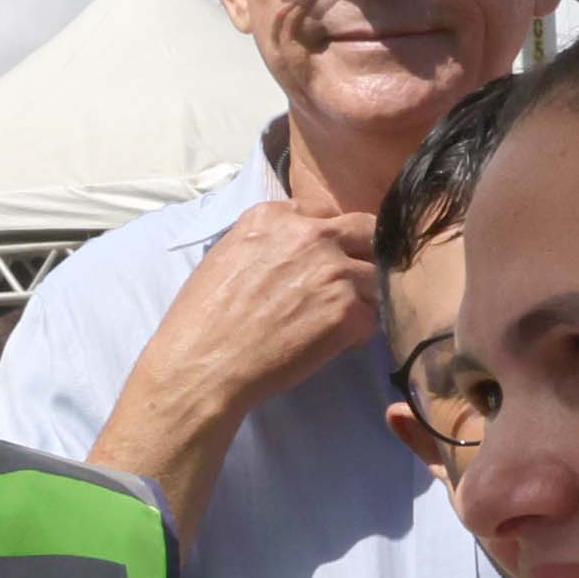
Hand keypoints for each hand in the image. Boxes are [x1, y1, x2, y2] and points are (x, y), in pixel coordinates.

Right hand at [86, 197, 379, 512]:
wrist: (204, 364)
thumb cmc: (203, 318)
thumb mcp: (227, 255)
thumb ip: (267, 240)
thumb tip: (294, 247)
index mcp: (275, 217)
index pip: (325, 212)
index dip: (327, 237)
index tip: (320, 259)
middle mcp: (310, 235)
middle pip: (365, 230)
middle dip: (363, 252)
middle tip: (349, 281)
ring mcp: (334, 272)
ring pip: (375, 274)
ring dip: (363, 295)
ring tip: (337, 319)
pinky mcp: (349, 311)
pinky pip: (373, 315)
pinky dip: (358, 331)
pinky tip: (333, 343)